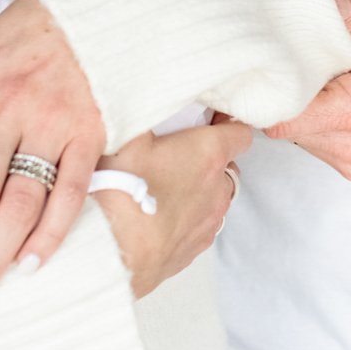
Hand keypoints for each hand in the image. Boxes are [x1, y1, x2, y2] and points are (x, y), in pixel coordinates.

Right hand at [97, 120, 252, 296]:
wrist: (110, 250)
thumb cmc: (119, 190)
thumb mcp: (124, 132)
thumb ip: (142, 111)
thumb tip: (144, 99)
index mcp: (208, 153)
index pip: (240, 131)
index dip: (226, 122)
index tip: (209, 118)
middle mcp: (218, 188)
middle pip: (226, 165)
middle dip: (206, 157)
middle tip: (172, 152)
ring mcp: (209, 220)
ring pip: (214, 197)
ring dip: (196, 189)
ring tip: (160, 187)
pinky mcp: (196, 247)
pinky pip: (199, 224)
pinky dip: (185, 216)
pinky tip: (155, 214)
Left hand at [266, 0, 350, 181]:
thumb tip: (318, 7)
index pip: (281, 114)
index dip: (267, 89)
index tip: (269, 63)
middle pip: (283, 125)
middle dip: (285, 93)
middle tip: (301, 62)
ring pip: (296, 135)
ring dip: (302, 107)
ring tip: (327, 79)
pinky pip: (314, 143)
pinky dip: (317, 120)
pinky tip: (336, 97)